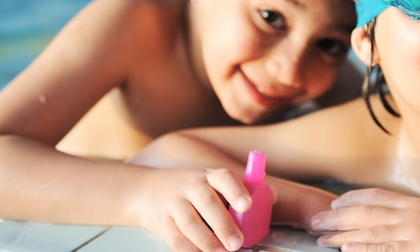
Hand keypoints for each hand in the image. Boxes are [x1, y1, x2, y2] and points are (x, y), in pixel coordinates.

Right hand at [133, 167, 254, 251]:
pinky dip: (191, 250)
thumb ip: (243, 190)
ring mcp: (174, 203)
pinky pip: (176, 239)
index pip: (223, 177)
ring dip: (207, 242)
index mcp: (208, 175)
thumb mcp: (214, 183)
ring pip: (190, 224)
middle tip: (237, 243)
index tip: (247, 206)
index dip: (236, 190)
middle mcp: (190, 186)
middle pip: (207, 203)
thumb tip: (271, 196)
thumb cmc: (193, 189)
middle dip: (224, 225)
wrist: (147, 191)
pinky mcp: (162, 222)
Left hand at [310, 188, 419, 251]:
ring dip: (343, 237)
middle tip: (314, 222)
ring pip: (372, 235)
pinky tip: (349, 251)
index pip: (376, 197)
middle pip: (366, 215)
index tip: (333, 204)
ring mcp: (416, 237)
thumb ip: (415, 213)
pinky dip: (367, 251)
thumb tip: (392, 217)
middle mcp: (412, 217)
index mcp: (416, 204)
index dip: (351, 200)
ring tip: (322, 240)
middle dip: (337, 219)